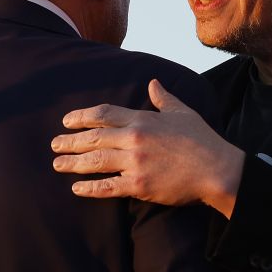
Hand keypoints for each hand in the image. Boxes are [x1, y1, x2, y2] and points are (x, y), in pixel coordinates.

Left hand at [51, 80, 244, 216]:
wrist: (217, 169)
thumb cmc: (202, 140)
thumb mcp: (183, 112)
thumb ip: (163, 98)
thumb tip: (153, 83)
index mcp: (143, 120)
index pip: (104, 115)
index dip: (82, 117)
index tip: (67, 121)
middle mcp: (134, 139)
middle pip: (93, 138)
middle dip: (70, 141)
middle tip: (54, 145)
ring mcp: (135, 163)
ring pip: (95, 162)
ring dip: (73, 163)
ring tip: (57, 165)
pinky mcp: (140, 185)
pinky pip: (108, 187)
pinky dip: (91, 188)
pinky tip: (77, 189)